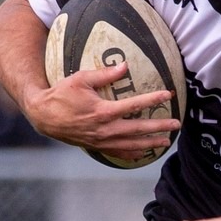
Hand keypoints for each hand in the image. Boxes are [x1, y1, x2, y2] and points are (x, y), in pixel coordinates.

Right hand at [21, 63, 180, 156]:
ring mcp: (101, 140)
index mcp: (103, 111)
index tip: (168, 95)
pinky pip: (118, 153)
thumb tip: (125, 65)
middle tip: (176, 124)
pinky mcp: (96, 146)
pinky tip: (143, 153)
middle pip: (138, 129)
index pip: (134, 105)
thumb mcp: (80, 79)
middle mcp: (105, 129)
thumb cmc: (61, 94)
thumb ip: (104, 74)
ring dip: (150, 143)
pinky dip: (132, 154)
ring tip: (166, 141)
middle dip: (159, 126)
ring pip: (131, 144)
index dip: (153, 99)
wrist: (44, 116)